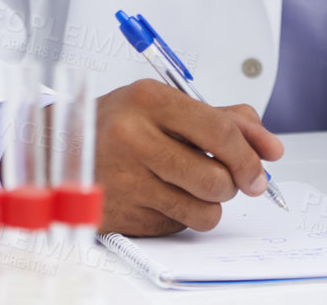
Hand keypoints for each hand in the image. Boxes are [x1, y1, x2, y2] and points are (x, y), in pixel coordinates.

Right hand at [93, 80, 283, 235]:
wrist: (57, 148)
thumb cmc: (117, 123)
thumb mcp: (163, 104)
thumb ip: (221, 119)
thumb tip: (269, 147)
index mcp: (149, 100)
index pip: (220, 132)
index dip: (250, 156)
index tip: (262, 169)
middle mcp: (134, 138)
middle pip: (216, 179)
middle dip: (231, 183)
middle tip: (223, 177)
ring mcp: (125, 179)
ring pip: (203, 211)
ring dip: (208, 204)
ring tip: (189, 185)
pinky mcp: (121, 214)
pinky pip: (177, 226)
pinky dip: (180, 215)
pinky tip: (160, 195)